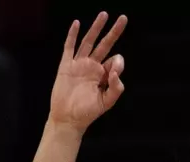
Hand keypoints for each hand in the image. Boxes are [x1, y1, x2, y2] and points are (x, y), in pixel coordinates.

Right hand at [49, 11, 127, 131]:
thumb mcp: (107, 102)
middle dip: (114, 31)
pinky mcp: (66, 66)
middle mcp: (92, 67)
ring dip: (96, 28)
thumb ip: (116, 87)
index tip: (113, 75)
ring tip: (104, 15)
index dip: (118, 64)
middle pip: (105, 44)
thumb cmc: (87, 113)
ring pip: (89, 42)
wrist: (67, 119)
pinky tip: (77, 24)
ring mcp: (79, 65)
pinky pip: (69, 48)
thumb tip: (116, 72)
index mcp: (103, 75)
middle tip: (124, 18)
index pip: (115, 60)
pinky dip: (73, 36)